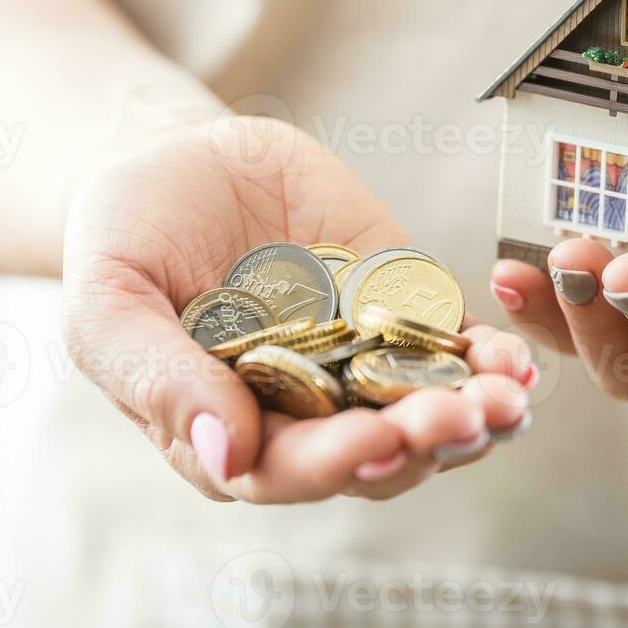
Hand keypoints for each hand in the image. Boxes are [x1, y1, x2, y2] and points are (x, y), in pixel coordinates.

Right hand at [62, 117, 534, 501]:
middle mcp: (304, 414)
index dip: (336, 462)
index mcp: (228, 433)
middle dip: (424, 441)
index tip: (377, 442)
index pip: (288, 471)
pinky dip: (489, 358)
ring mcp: (361, 364)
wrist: (180, 155)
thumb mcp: (107, 300)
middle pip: (377, 454)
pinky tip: (520, 362)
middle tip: (464, 418)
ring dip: (474, 414)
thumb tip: (228, 459)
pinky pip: (455, 347)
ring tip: (509, 400)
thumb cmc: (126, 235)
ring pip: (427, 412)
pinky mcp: (403, 312)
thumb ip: (157, 379)